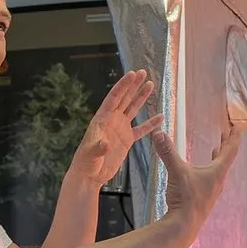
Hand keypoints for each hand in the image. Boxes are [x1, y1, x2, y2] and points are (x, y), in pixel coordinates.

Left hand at [66, 70, 157, 188]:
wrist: (90, 175)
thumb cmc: (86, 163)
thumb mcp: (91, 154)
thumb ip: (98, 147)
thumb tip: (105, 144)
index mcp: (102, 119)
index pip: (115, 98)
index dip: (124, 85)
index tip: (133, 74)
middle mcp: (111, 120)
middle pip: (125, 98)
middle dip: (134, 85)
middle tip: (144, 72)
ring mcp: (119, 129)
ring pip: (133, 109)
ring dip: (141, 97)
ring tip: (151, 84)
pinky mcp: (126, 140)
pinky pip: (141, 129)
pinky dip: (150, 124)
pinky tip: (160, 117)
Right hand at [154, 125, 241, 236]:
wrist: (184, 226)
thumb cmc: (185, 199)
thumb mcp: (176, 172)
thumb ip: (168, 152)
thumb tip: (158, 133)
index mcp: (216, 172)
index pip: (230, 151)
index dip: (233, 138)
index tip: (237, 128)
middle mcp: (217, 182)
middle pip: (225, 159)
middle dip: (225, 145)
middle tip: (227, 134)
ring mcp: (211, 191)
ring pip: (218, 170)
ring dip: (217, 158)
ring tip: (215, 151)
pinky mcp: (203, 199)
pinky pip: (209, 180)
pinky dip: (208, 170)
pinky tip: (200, 174)